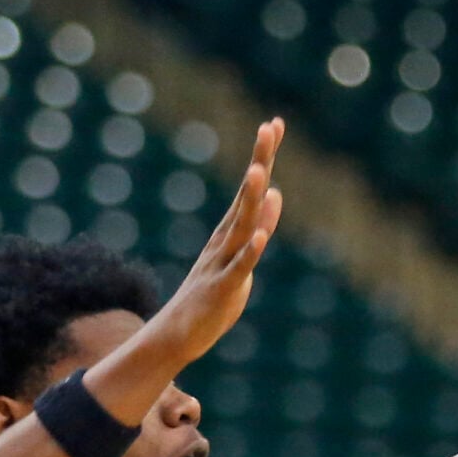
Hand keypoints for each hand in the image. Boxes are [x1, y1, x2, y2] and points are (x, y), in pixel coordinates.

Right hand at [145, 118, 285, 366]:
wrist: (180, 334)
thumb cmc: (213, 296)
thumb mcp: (244, 256)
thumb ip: (260, 225)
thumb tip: (277, 192)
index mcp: (232, 230)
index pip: (252, 187)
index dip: (264, 156)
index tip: (274, 123)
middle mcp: (225, 239)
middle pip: (246, 195)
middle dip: (258, 162)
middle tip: (267, 127)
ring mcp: (222, 262)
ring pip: (240, 226)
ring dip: (250, 200)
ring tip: (260, 171)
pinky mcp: (222, 289)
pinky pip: (238, 269)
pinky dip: (249, 253)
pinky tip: (260, 237)